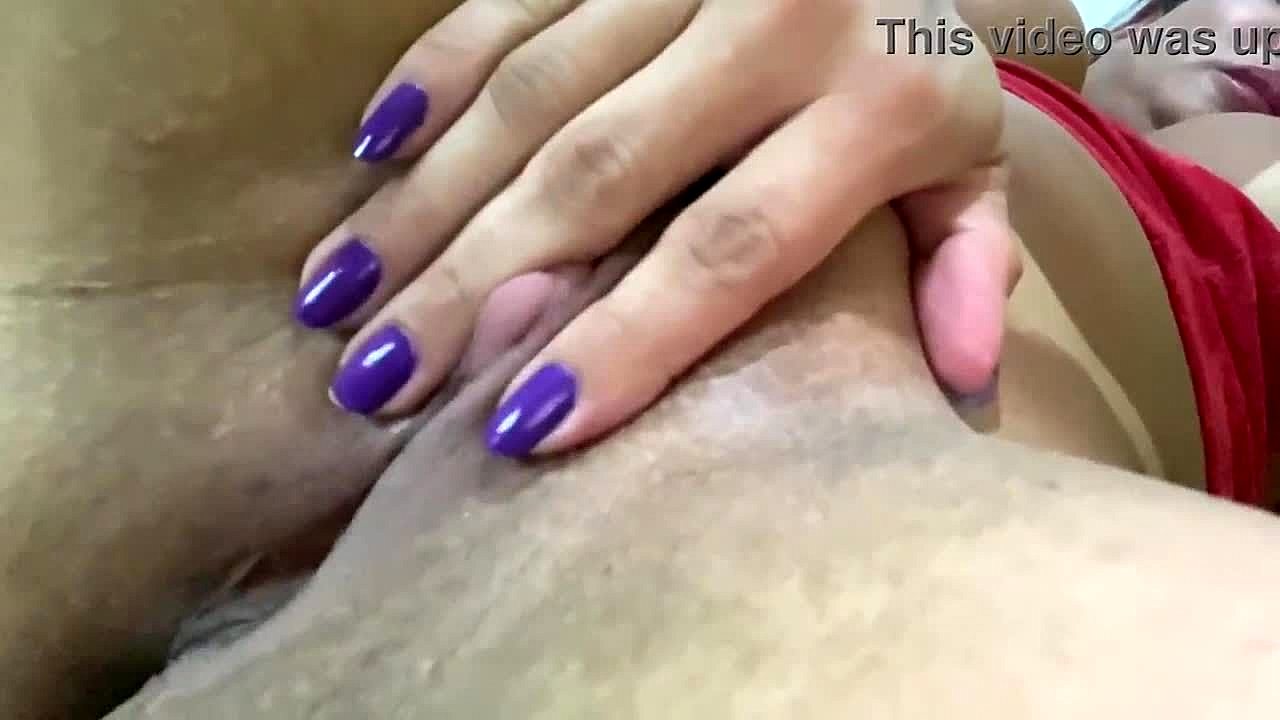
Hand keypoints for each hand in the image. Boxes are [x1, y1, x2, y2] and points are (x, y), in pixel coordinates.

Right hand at [294, 0, 1020, 456]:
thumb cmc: (917, 65)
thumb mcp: (969, 157)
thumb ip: (964, 260)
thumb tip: (953, 387)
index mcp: (873, 103)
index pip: (733, 247)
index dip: (626, 342)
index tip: (522, 429)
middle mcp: (774, 18)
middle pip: (599, 175)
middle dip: (475, 284)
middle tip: (376, 382)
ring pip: (531, 93)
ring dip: (426, 197)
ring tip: (336, 298)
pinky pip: (508, 0)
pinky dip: (435, 74)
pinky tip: (370, 156)